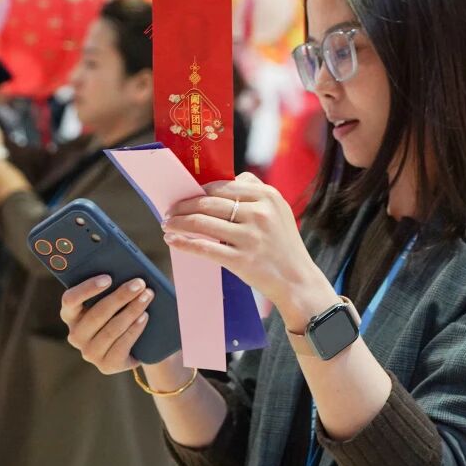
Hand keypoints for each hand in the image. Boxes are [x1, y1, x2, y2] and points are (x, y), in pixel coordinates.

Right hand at [61, 275, 156, 374]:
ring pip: (111, 329)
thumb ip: (111, 286)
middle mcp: (75, 335)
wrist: (137, 343)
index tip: (109, 278)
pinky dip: (134, 329)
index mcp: (70, 314)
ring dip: (131, 310)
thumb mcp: (112, 298)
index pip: (70, 300)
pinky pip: (121, 346)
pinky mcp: (106, 366)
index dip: (88, 288)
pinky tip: (144, 317)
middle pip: (96, 314)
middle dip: (120, 296)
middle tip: (139, 284)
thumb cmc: (121, 310)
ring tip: (147, 296)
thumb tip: (125, 275)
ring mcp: (89, 353)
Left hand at [163, 172, 337, 327]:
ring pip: (202, 223)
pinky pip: (204, 248)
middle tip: (170, 210)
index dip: (199, 190)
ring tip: (168, 224)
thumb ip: (254, 193)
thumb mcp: (278, 210)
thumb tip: (217, 184)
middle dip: (183, 206)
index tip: (186, 195)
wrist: (297, 280)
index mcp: (268, 196)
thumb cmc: (283, 245)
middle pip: (209, 203)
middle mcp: (259, 214)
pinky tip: (173, 240)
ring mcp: (250, 237)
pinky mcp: (241, 260)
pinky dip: (184, 243)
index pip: (222, 186)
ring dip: (179, 222)